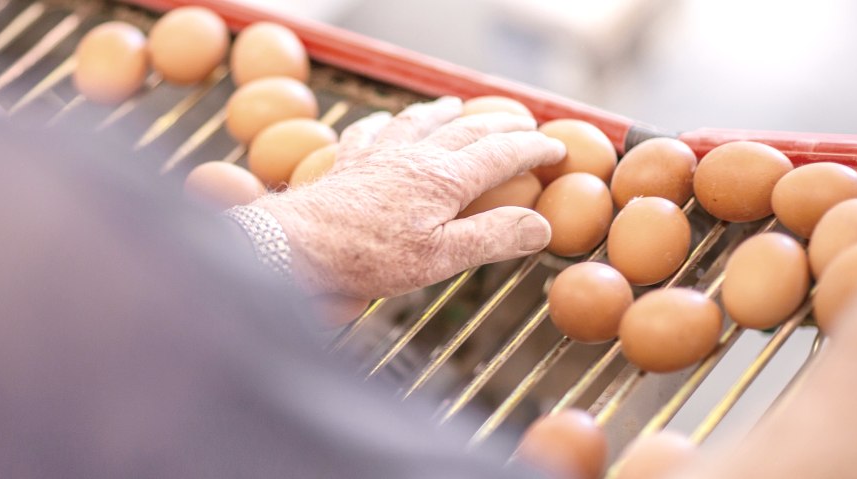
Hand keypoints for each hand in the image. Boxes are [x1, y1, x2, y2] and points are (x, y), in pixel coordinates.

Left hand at [254, 97, 565, 298]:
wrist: (299, 245)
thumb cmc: (369, 257)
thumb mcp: (442, 259)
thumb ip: (493, 237)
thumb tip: (540, 225)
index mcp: (445, 178)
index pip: (502, 153)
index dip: (534, 149)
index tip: (557, 148)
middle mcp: (415, 156)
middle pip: (466, 129)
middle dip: (500, 123)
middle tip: (522, 121)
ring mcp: (378, 156)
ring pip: (418, 122)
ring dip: (443, 112)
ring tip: (456, 105)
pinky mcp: (346, 165)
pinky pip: (367, 134)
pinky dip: (381, 124)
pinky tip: (382, 122)